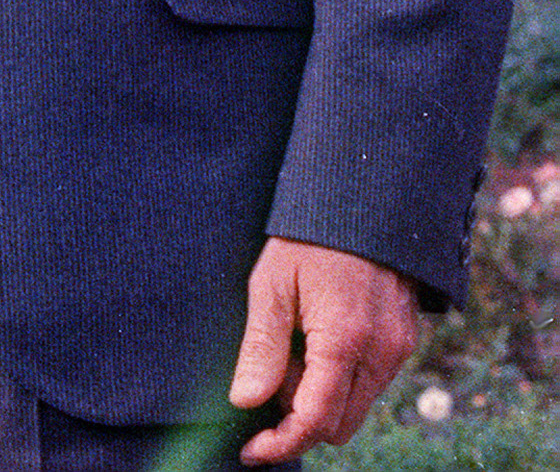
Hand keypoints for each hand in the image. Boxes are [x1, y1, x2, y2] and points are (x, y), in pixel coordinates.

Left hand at [227, 237, 420, 461]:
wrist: (363, 202)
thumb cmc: (308, 240)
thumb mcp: (271, 285)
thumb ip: (261, 347)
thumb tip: (245, 401)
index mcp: (345, 341)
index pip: (315, 419)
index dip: (280, 442)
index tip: (251, 451)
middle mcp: (381, 354)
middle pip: (338, 424)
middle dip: (297, 417)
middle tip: (266, 375)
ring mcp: (398, 350)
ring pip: (354, 406)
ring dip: (317, 397)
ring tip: (290, 345)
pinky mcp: (403, 342)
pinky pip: (368, 382)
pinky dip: (337, 378)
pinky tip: (314, 338)